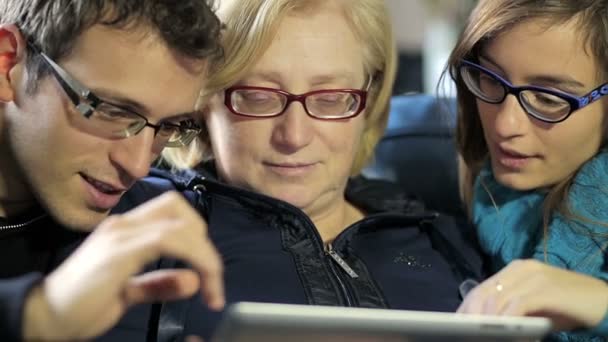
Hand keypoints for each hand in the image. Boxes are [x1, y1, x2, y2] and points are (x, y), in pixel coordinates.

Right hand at [23, 191, 223, 339]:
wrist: (45, 316)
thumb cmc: (83, 304)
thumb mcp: (130, 293)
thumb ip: (159, 284)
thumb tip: (192, 280)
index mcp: (126, 230)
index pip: (171, 211)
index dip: (197, 233)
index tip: (208, 270)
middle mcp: (124, 225)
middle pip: (177, 207)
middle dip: (203, 238)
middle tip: (210, 273)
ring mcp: (120, 235)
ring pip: (178, 225)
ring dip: (205, 255)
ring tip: (213, 286)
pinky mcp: (119, 252)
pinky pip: (167, 241)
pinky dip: (195, 258)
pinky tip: (200, 283)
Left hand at [458, 259, 607, 330]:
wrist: (605, 302)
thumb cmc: (568, 307)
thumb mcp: (535, 307)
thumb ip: (512, 309)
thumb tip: (484, 325)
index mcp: (515, 269)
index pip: (482, 287)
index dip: (467, 307)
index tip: (457, 324)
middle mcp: (521, 268)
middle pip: (484, 292)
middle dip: (472, 316)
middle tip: (465, 334)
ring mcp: (533, 277)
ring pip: (497, 300)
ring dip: (488, 323)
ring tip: (482, 338)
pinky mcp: (545, 289)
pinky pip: (517, 307)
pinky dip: (508, 323)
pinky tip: (507, 337)